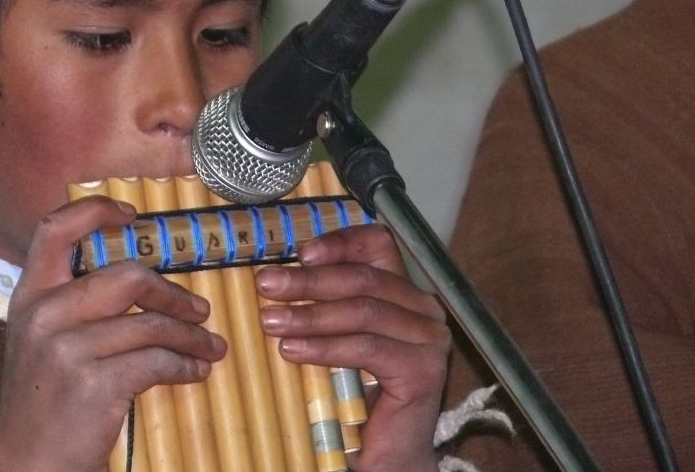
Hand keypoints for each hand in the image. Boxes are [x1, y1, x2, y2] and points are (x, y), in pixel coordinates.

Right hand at [0, 197, 226, 471]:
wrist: (22, 466)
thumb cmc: (38, 406)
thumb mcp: (37, 343)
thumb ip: (68, 307)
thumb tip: (130, 279)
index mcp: (28, 297)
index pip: (54, 229)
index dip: (95, 211)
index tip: (132, 215)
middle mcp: (44, 315)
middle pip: (126, 275)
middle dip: (172, 291)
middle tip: (199, 307)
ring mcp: (68, 350)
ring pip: (151, 324)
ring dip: (191, 336)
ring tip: (209, 347)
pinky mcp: (94, 385)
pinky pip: (157, 361)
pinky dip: (186, 365)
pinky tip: (195, 372)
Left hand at [255, 225, 448, 471]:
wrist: (385, 455)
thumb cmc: (354, 393)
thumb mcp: (334, 336)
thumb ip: (321, 303)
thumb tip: (273, 276)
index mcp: (403, 291)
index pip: (377, 246)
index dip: (339, 242)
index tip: (299, 252)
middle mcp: (423, 309)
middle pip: (362, 278)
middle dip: (308, 280)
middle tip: (266, 286)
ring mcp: (428, 340)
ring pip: (363, 311)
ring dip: (310, 314)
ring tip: (271, 322)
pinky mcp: (423, 372)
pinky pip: (367, 348)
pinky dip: (325, 347)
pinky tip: (293, 351)